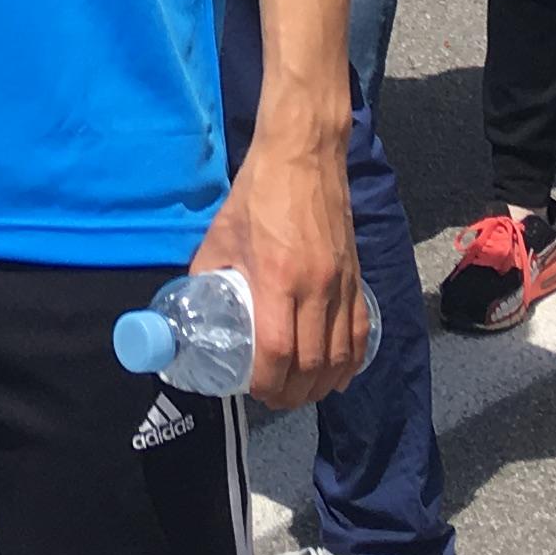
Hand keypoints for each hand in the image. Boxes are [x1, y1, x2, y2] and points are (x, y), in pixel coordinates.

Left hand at [191, 130, 371, 409]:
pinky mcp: (358, 276)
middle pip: (312, 364)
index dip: (266, 382)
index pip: (276, 351)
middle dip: (292, 393)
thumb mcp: (219, 234)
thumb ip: (208, 275)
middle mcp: (315, 286)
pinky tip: (337, 373)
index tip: (254, 391)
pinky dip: (351, 362)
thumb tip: (194, 310)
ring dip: (322, 385)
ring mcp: (341, 283)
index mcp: (276, 277)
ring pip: (341, 356)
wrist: (303, 155)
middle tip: (274, 399)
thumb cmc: (257, 193)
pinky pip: (360, 332)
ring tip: (302, 392)